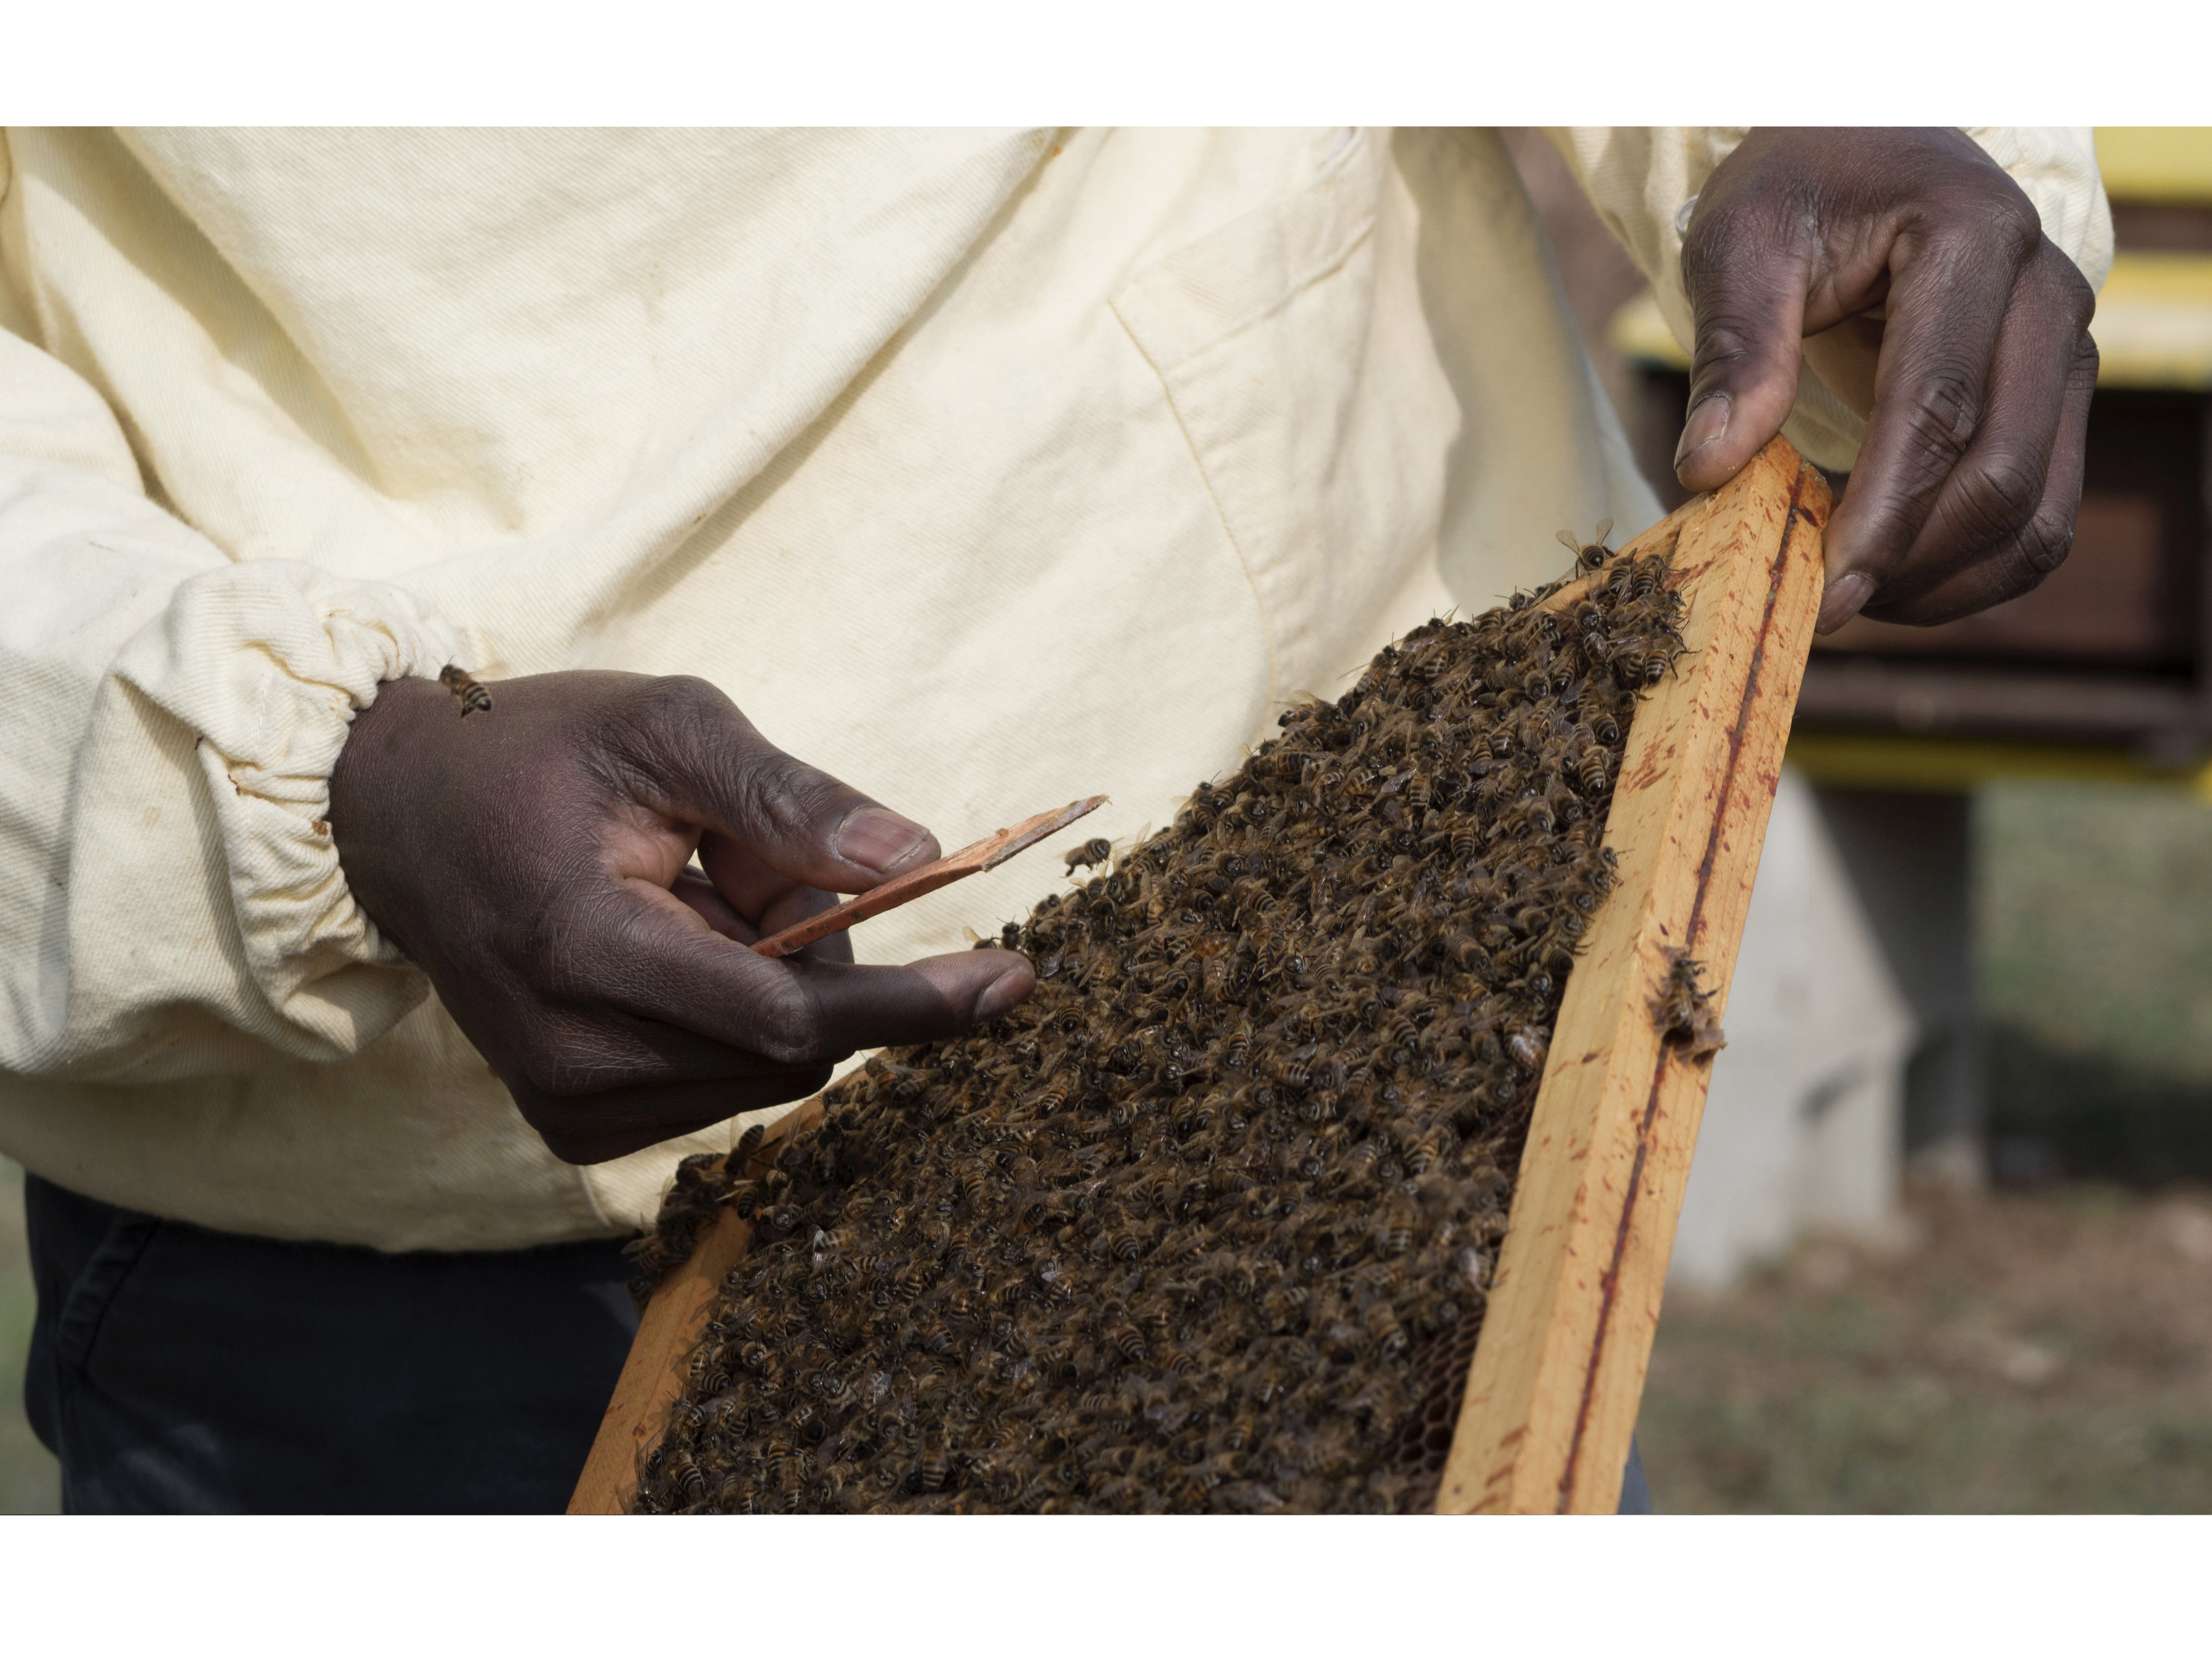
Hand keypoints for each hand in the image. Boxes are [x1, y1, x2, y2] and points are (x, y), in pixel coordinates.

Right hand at [328, 671, 1033, 1162]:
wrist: (400, 815)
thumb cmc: (539, 753)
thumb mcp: (668, 726)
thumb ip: (787, 796)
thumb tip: (916, 862)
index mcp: (582, 947)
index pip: (788, 1017)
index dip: (914, 1002)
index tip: (1014, 980)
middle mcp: (569, 1053)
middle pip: (793, 1045)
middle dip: (818, 958)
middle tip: (748, 865)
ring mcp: (565, 1101)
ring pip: (765, 1069)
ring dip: (773, 984)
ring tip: (690, 897)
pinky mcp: (570, 1120)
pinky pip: (720, 1083)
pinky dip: (732, 1016)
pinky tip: (670, 946)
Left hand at [1674, 127, 2098, 630]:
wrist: (1861, 152)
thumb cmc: (1794, 190)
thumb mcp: (1740, 242)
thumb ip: (1734, 350)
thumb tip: (1710, 469)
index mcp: (1973, 238)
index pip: (1936, 408)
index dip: (1883, 514)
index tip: (1822, 589)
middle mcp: (2046, 295)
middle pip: (2002, 472)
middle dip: (1912, 559)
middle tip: (1819, 602)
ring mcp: (2065, 351)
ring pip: (2038, 512)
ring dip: (1948, 582)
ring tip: (1850, 596)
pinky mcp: (2056, 398)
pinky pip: (2039, 515)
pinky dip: (1970, 569)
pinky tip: (1890, 577)